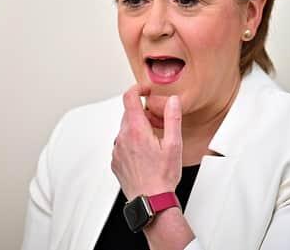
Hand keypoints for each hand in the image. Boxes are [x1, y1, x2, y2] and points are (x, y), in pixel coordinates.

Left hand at [111, 84, 182, 199]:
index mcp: (136, 130)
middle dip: (144, 113)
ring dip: (138, 129)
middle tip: (159, 124)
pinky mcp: (115, 161)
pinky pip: (122, 144)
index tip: (146, 90)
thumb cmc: (162, 177)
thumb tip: (172, 100)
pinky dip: (132, 143)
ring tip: (154, 143)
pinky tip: (145, 155)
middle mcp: (122, 138)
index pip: (129, 97)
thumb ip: (173, 118)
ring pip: (126, 129)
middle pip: (129, 114)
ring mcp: (117, 150)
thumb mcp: (174, 145)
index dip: (138, 88)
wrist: (151, 201)